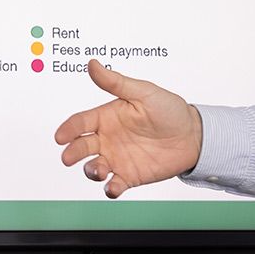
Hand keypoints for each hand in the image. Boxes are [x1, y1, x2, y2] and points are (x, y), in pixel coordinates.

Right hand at [52, 60, 202, 198]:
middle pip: (82, 147)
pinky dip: (110, 189)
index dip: (68, 129)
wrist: (194, 136)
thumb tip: (93, 64)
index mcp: (107, 117)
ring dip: (91, 171)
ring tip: (99, 171)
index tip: (61, 136)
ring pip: (94, 168)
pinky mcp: (129, 176)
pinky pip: (114, 186)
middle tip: (68, 157)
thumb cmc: (169, 110)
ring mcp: (117, 159)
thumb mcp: (143, 92)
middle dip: (73, 153)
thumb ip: (116, 82)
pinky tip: (113, 187)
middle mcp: (107, 139)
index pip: (80, 123)